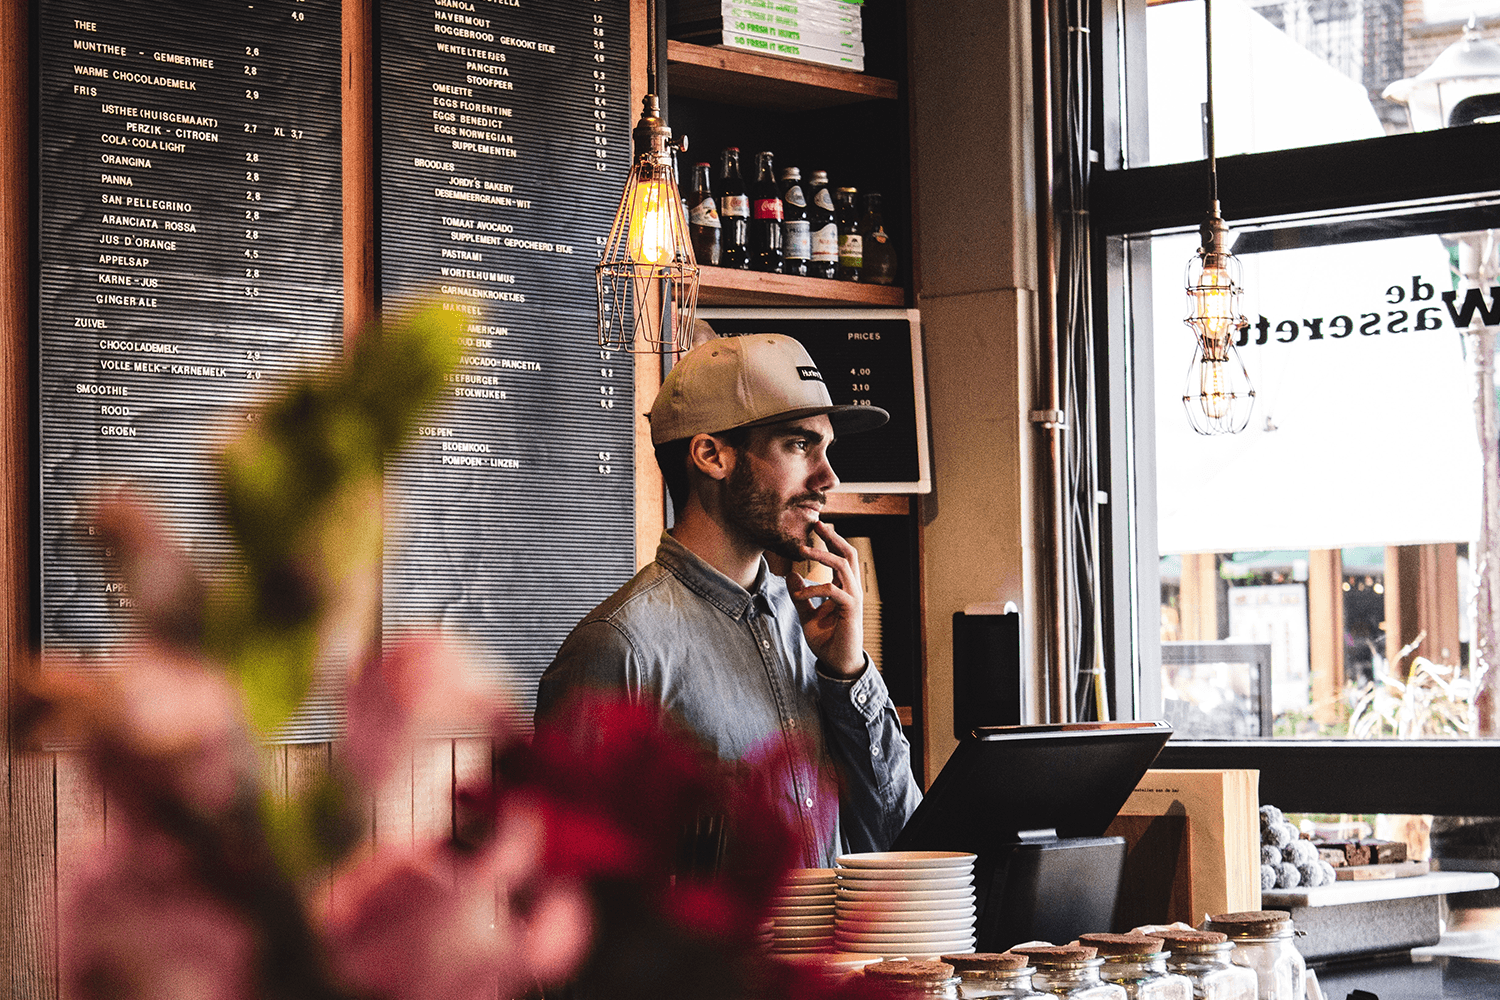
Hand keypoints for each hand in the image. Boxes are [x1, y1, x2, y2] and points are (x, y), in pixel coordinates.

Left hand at [784, 520, 864, 677]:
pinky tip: (800, 594)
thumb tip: (791, 576)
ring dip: (823, 555)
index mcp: (844, 588)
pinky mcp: (851, 611)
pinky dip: (815, 589)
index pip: (841, 557)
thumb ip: (801, 596)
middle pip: (848, 554)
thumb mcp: (808, 615)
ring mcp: (854, 599)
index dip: (831, 541)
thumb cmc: (827, 640)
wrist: (838, 664)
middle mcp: (852, 590)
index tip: (817, 527)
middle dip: (833, 537)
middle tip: (817, 524)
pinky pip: (833, 592)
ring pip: (843, 566)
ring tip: (803, 549)